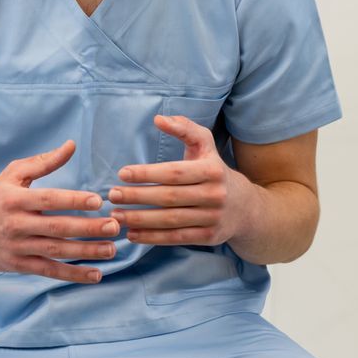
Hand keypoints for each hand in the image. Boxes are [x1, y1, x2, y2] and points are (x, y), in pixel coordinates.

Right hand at [0, 140, 118, 282]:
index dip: (73, 200)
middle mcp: (16, 224)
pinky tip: (96, 274)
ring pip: (55, 251)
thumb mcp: (12, 175)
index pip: (48, 200)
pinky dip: (72, 274)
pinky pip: (49, 270)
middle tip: (114, 226)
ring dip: (86, 252)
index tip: (98, 201)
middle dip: (87, 228)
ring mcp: (17, 247)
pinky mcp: (19, 265)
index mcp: (15, 199)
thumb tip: (72, 145)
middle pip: (56, 228)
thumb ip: (43, 162)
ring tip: (111, 249)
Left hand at [109, 115, 255, 246]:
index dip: (147, 173)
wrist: (245, 207)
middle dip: (137, 197)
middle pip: (169, 197)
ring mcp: (213, 218)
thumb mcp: (205, 146)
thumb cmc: (213, 170)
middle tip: (112, 195)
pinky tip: (132, 234)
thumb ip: (184, 128)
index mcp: (212, 170)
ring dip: (140, 219)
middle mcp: (215, 194)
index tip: (122, 173)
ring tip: (117, 216)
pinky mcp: (209, 237)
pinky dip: (152, 237)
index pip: (174, 172)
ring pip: (170, 220)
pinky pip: (176, 238)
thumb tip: (158, 119)